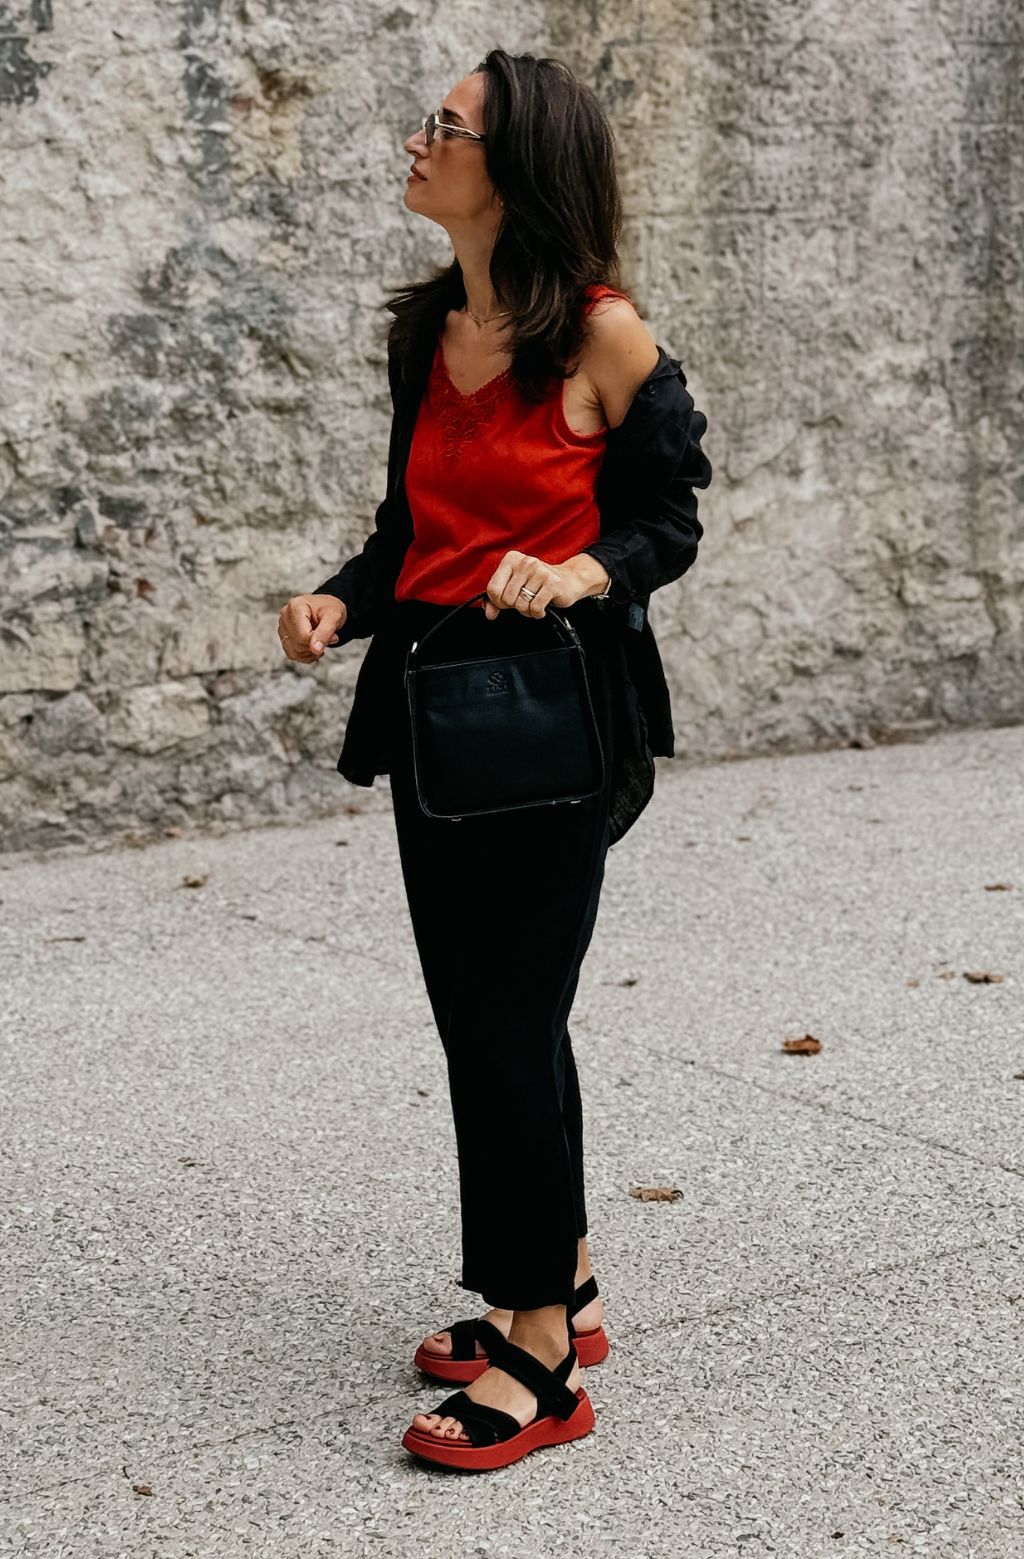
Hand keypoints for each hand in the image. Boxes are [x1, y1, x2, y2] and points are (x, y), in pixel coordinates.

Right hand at [277, 593, 346, 662]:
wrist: (327, 610)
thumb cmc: (330, 609)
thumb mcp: (334, 616)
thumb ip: (325, 632)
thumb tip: (316, 649)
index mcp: (296, 606)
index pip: (302, 635)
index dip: (318, 641)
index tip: (333, 637)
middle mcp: (285, 616)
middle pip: (297, 644)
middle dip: (315, 646)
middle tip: (330, 638)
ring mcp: (283, 627)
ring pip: (294, 652)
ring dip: (311, 653)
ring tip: (321, 641)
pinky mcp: (284, 637)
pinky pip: (292, 655)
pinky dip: (306, 656)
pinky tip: (314, 646)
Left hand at [481, 551, 607, 619]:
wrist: (569, 579)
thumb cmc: (539, 583)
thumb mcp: (515, 587)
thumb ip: (497, 600)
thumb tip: (489, 613)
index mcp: (511, 559)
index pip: (493, 588)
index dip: (498, 602)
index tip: (507, 601)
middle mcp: (525, 562)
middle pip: (506, 599)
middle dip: (515, 606)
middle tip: (526, 600)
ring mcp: (539, 571)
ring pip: (521, 605)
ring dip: (527, 610)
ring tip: (535, 601)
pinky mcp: (552, 583)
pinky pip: (535, 608)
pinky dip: (538, 613)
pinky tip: (543, 606)